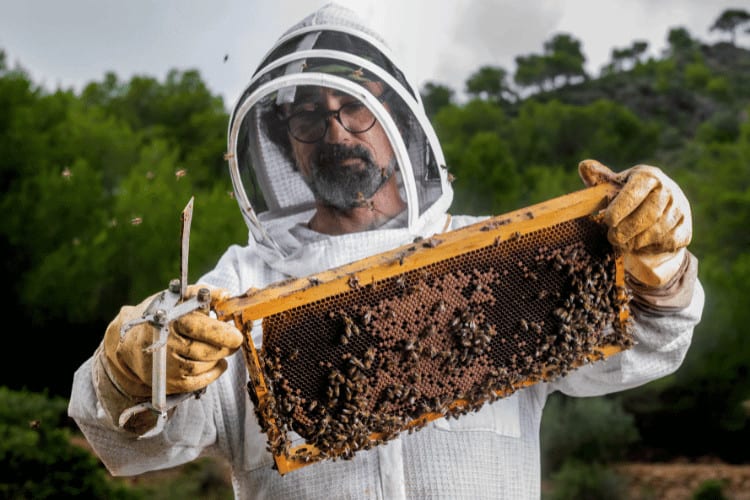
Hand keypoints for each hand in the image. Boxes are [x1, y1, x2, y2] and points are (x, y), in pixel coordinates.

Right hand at [103, 285, 242, 397]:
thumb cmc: (162, 316)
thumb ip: (203, 294)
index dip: (223, 333)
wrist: (132, 341)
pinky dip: (213, 372)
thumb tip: (226, 295)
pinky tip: (215, 362)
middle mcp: (168, 346)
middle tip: (233, 340)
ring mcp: (168, 367)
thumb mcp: (179, 298)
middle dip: (225, 346)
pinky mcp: (170, 383)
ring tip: (219, 348)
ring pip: (206, 366)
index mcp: (171, 322)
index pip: (202, 329)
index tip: (236, 334)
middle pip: (208, 351)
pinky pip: (200, 381)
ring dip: (218, 357)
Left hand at [578, 159, 691, 286]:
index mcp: (648, 176)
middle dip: (627, 229)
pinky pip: (667, 242)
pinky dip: (650, 247)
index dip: (620, 208)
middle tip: (612, 237)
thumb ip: (600, 179)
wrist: (660, 214)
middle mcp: (668, 190)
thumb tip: (584, 166)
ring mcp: (680, 209)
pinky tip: (639, 245)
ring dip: (636, 241)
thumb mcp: (615, 187)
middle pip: (648, 214)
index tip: (608, 220)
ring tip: (622, 243)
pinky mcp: (685, 229)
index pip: (635, 191)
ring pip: (657, 231)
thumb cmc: (630, 199)